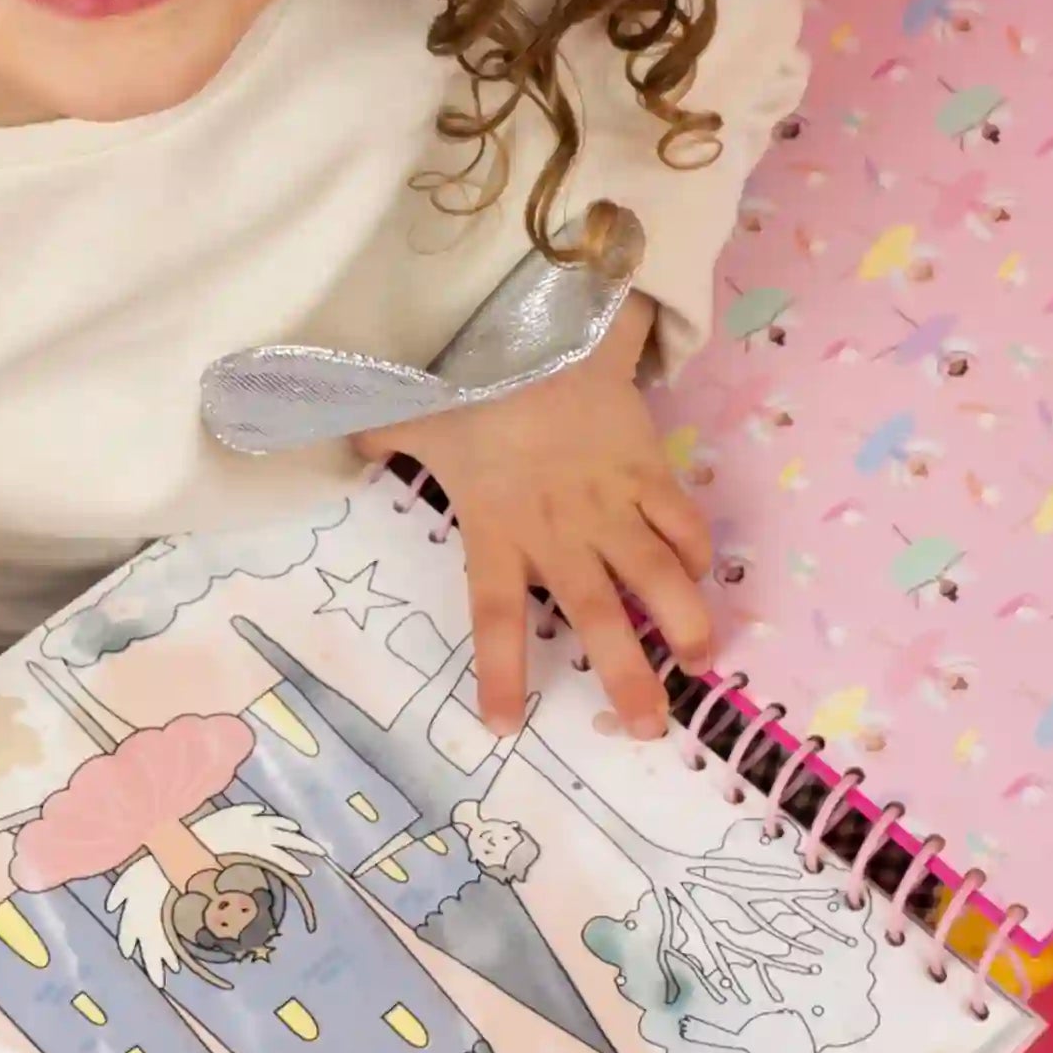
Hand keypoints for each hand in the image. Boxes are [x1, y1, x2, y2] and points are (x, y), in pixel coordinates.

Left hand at [357, 296, 713, 740]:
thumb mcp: (419, 412)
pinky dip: (696, 553)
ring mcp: (610, 501)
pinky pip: (682, 522)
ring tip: (697, 663)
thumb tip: (352, 442)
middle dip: (627, 679)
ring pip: (658, 577)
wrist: (544, 323)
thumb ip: (385, 435)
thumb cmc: (479, 380)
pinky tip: (700, 576)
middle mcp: (559, 528)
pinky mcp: (649, 469)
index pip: (496, 616)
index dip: (500, 672)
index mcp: (497, 526)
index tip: (504, 725)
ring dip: (684, 624)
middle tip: (648, 728)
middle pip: (596, 617)